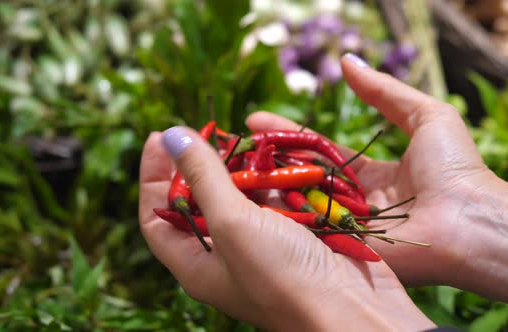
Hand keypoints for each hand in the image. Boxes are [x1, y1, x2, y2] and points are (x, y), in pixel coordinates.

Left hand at [138, 127, 434, 329]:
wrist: (354, 311)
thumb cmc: (283, 275)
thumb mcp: (233, 223)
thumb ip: (204, 177)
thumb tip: (169, 136)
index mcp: (197, 264)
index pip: (158, 217)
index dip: (153, 177)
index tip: (160, 137)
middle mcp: (226, 256)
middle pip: (202, 203)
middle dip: (204, 165)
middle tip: (212, 131)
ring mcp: (263, 246)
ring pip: (245, 197)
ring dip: (246, 168)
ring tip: (249, 139)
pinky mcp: (297, 236)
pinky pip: (280, 199)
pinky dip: (280, 177)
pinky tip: (284, 157)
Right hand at [246, 54, 495, 286]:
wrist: (470, 221)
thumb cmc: (455, 167)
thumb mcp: (425, 115)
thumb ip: (385, 91)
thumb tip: (347, 62)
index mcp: (376, 173)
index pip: (323, 151)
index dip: (292, 135)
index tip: (256, 120)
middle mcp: (358, 201)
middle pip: (308, 178)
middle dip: (273, 161)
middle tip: (236, 146)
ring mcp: (351, 228)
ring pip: (304, 206)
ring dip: (271, 188)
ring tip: (234, 169)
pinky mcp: (348, 250)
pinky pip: (310, 232)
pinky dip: (283, 218)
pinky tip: (250, 201)